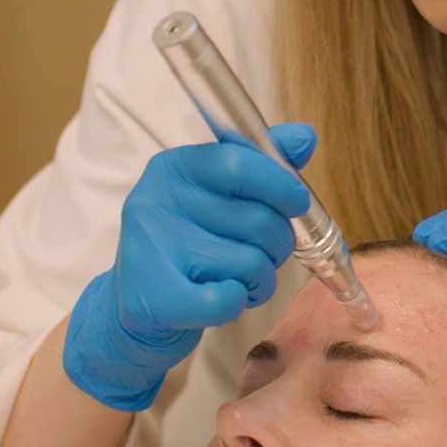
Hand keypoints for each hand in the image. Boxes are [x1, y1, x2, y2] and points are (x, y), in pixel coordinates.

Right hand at [63, 123, 315, 409]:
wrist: (141, 309)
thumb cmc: (191, 245)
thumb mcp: (221, 196)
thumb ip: (262, 164)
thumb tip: (305, 137)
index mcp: (174, 168)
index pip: (238, 162)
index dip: (281, 184)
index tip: (297, 203)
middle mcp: (155, 202)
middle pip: (256, 218)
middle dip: (278, 243)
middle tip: (265, 253)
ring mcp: (150, 250)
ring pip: (250, 262)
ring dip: (261, 279)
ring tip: (240, 279)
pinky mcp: (153, 298)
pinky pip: (227, 299)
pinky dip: (238, 302)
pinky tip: (222, 297)